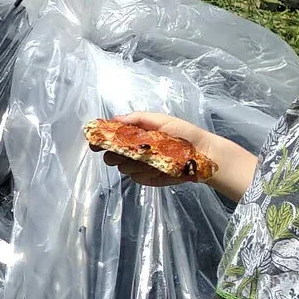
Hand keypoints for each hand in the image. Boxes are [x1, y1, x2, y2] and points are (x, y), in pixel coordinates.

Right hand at [97, 109, 257, 203]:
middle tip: (123, 153)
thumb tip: (114, 119)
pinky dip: (144, 174)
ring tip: (151, 160)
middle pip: (111, 156)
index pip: (111, 138)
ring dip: (133, 164)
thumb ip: (138, 119)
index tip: (95, 142)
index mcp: (135, 135)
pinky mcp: (148, 179)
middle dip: (113, 155)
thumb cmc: (185, 135)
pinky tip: (158, 169)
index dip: (100, 139)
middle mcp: (134, 152)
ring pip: (123, 168)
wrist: (203, 155)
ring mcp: (140, 167)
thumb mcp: (162, 120)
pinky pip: (136, 178)